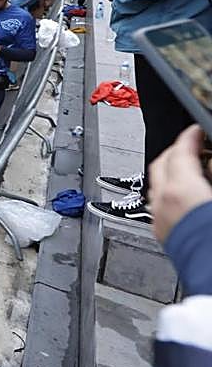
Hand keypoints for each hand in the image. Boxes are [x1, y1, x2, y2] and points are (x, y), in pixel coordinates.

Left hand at [149, 124, 211, 243]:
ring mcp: (161, 221)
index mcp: (181, 190)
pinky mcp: (164, 236)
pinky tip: (193, 197)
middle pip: (163, 165)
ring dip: (175, 172)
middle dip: (178, 151)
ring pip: (160, 184)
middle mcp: (163, 203)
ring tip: (198, 170)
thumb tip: (211, 166)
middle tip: (196, 145)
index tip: (198, 130)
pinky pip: (162, 203)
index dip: (191, 136)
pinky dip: (174, 191)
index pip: (180, 151)